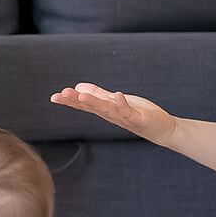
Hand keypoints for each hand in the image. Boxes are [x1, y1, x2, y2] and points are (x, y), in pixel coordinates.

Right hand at [50, 83, 176, 145]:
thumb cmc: (138, 114)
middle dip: (75, 100)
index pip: (84, 104)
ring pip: (106, 109)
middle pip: (91, 106)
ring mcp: (124, 117)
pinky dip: (123, 103)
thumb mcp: (115, 101)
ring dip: (94, 102)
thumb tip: (78, 87)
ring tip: (81, 95)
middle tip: (60, 95)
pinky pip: (128, 111)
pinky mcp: (138, 118)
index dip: (69, 101)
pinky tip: (118, 95)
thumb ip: (98, 94)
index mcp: (105, 110)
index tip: (54, 97)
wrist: (161, 129)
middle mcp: (111, 115)